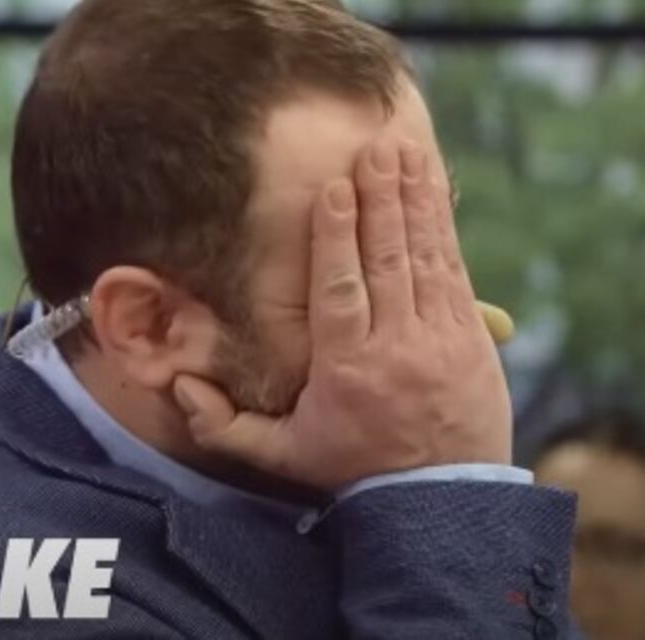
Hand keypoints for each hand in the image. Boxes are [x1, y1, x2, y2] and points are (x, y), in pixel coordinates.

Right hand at [174, 135, 511, 490]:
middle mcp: (396, 347)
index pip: (340, 292)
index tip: (334, 190)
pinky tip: (432, 187)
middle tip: (371, 151)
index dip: (337, 238)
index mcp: (346, 369)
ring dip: (412, 200)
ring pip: (423, 257)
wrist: (442, 499)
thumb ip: (224, 426)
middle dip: (379, 201)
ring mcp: (439, 338)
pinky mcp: (469, 335)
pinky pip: (453, 269)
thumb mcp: (282, 456)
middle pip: (385, 262)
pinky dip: (441, 224)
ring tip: (400, 152)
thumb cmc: (353, 468)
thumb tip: (180, 387)